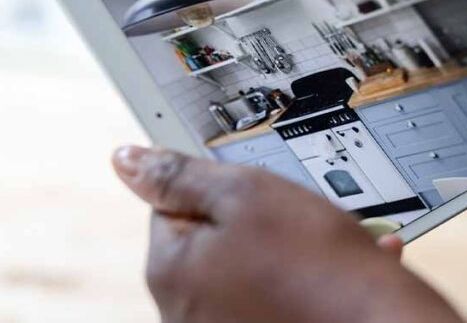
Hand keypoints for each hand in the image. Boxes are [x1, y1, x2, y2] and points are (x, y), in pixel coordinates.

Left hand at [112, 146, 461, 322]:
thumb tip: (127, 159)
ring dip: (291, 252)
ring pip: (254, 270)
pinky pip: (279, 300)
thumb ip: (180, 175)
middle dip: (259, 223)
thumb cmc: (318, 266)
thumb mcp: (245, 193)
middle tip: (297, 218)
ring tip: (329, 246)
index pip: (173, 206)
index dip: (220, 188)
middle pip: (214, 242)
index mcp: (171, 274)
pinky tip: (339, 273)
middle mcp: (187, 315)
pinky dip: (307, 283)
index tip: (256, 190)